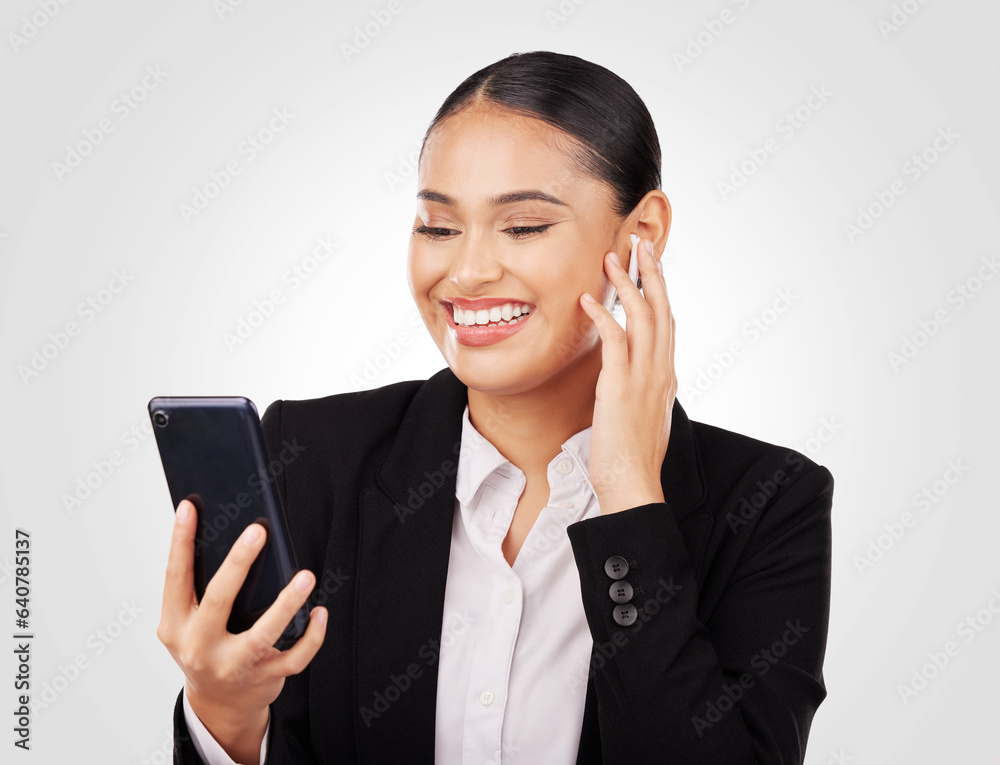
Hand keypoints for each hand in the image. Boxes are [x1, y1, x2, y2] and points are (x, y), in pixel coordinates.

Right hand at [157, 499, 327, 760]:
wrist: (217, 705)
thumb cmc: (207, 647)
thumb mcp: (188, 622)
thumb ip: (200, 588)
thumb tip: (227, 533)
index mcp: (176, 625)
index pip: (175, 577)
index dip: (180, 541)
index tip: (190, 507)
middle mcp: (200, 646)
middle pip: (218, 601)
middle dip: (239, 564)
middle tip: (259, 530)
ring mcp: (233, 666)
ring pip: (263, 635)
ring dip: (287, 604)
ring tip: (306, 576)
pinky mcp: (264, 678)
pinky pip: (294, 657)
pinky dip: (312, 635)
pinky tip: (320, 612)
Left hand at [578, 238, 676, 513]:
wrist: (634, 484)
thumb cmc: (634, 456)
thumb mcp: (646, 416)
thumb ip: (646, 391)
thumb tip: (643, 380)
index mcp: (666, 375)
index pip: (667, 322)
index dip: (659, 290)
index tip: (650, 265)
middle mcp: (661, 370)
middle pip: (660, 309)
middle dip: (650, 272)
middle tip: (639, 243)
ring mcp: (644, 377)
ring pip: (642, 317)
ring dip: (626, 284)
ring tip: (611, 257)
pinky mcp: (621, 387)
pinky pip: (615, 341)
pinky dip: (603, 317)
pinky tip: (589, 300)